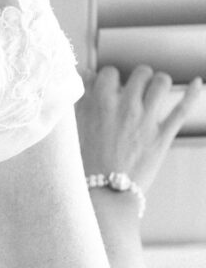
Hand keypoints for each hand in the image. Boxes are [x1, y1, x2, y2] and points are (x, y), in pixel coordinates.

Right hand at [78, 65, 202, 191]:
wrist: (102, 194)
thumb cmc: (83, 164)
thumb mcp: (73, 129)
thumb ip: (81, 100)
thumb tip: (86, 75)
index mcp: (99, 103)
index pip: (110, 73)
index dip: (111, 78)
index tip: (110, 87)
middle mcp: (125, 106)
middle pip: (140, 73)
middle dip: (139, 79)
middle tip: (135, 90)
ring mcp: (146, 120)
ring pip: (161, 84)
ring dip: (159, 84)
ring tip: (154, 92)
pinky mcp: (162, 135)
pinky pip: (182, 108)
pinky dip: (193, 93)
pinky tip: (197, 83)